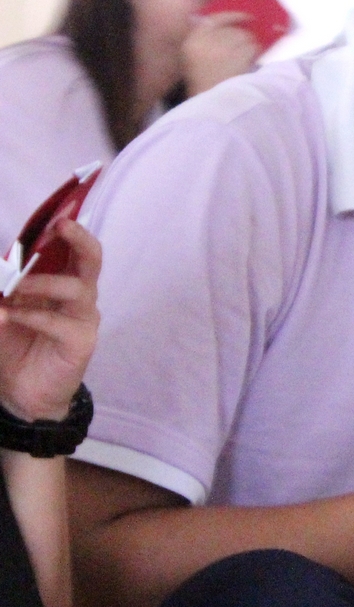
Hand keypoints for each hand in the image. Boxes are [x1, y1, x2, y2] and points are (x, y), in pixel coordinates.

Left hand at [0, 219, 100, 421]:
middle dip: (79, 239)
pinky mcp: (81, 342)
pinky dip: (31, 315)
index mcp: (61, 281)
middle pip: (92, 259)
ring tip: (13, 288)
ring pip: (77, 288)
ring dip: (42, 282)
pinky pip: (59, 322)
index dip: (68, 229)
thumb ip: (0, 289)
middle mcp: (78, 295)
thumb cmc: (12, 344)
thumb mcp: (0, 309)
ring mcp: (84, 318)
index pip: (72, 248)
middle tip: (61, 227)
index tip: (55, 213)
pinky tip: (8, 315)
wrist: (19, 393)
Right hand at [182, 12, 261, 94]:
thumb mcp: (192, 58)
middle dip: (241, 37)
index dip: (232, 16)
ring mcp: (224, 49)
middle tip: (243, 47)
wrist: (211, 104)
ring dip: (249, 45)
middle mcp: (206, 42)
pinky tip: (249, 61)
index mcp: (192, 41)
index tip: (246, 17)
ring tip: (244, 57)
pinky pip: (253, 47)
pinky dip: (254, 53)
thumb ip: (203, 38)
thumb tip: (217, 20)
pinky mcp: (239, 57)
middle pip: (232, 30)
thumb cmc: (203, 83)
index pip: (213, 20)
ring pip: (245, 37)